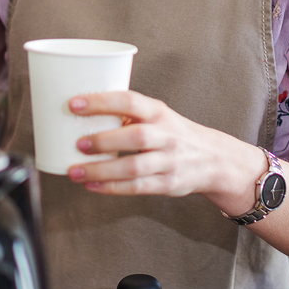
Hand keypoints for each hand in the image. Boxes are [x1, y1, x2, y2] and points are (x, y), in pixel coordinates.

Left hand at [67, 90, 266, 214]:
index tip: (74, 104)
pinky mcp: (167, 184)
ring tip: (75, 171)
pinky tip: (91, 186)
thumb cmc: (174, 133)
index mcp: (159, 112)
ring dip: (102, 170)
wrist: (213, 159)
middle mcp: (166, 135)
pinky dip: (111, 188)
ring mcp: (168, 161)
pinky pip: (137, 187)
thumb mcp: (157, 115)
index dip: (101, 102)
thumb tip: (82, 115)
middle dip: (104, 141)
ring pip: (134, 167)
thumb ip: (128, 114)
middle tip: (78, 143)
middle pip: (136, 137)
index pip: (130, 101)